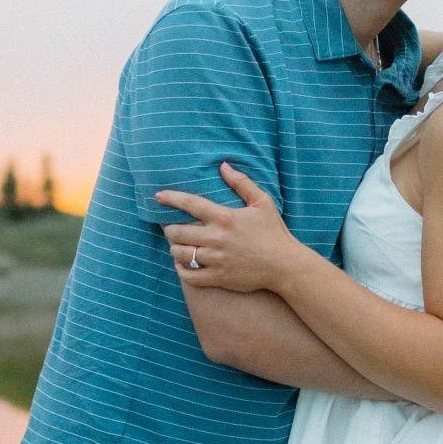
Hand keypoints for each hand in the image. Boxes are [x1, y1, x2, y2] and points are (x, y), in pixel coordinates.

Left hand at [156, 164, 304, 293]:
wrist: (284, 265)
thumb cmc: (274, 232)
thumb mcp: (262, 202)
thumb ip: (241, 182)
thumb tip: (223, 165)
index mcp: (224, 217)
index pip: (189, 204)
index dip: (170, 198)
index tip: (158, 196)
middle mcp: (216, 238)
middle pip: (178, 232)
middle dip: (169, 229)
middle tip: (171, 228)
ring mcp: (216, 259)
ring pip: (180, 253)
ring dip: (174, 248)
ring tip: (177, 245)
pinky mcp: (218, 277)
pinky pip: (189, 275)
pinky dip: (181, 269)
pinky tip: (182, 264)